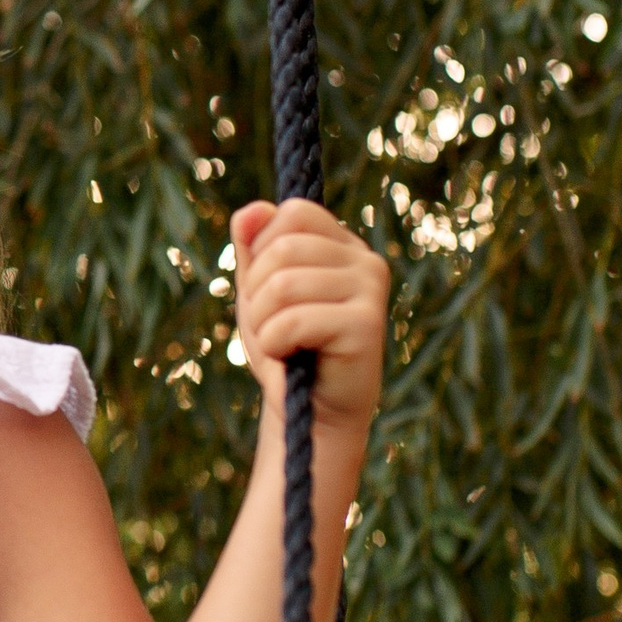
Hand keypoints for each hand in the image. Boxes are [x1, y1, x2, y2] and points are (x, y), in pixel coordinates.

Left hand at [231, 199, 389, 437]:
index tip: (267, 287)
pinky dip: (275, 342)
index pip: (293, 212)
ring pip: (283, 284)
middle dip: (256, 292)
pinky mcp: (367, 325)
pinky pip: (294, 319)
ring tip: (280, 343)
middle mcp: (365, 260)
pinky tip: (292, 356)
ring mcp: (371, 291)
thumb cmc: (285, 347)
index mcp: (343, 245)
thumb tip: (250, 211)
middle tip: (270, 325)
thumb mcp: (258, 290)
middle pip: (282, 248)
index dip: (262, 249)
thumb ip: (253, 248)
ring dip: (262, 322)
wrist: (309, 411)